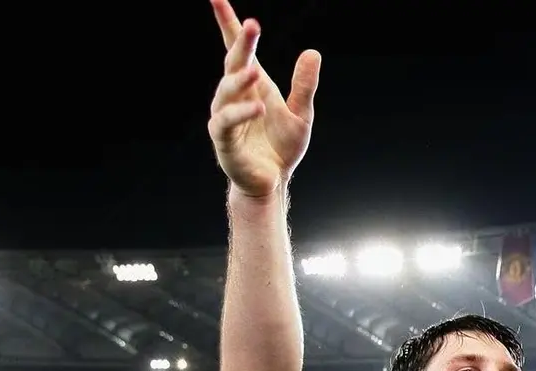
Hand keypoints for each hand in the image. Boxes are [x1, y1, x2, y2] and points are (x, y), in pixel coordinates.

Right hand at [207, 0, 320, 197]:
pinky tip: (259, 107)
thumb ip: (304, 85)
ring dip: (241, 79)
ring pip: (227, 91)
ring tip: (255, 70)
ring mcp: (226, 117)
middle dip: (241, 43)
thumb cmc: (282, 146)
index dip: (228, 24)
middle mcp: (234, 96)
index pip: (237, 50)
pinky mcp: (224, 141)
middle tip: (252, 24)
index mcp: (251, 85)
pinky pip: (226, 122)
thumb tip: (312, 52)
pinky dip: (241, 113)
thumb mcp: (301, 113)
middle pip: (234, 64)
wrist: (272, 182)